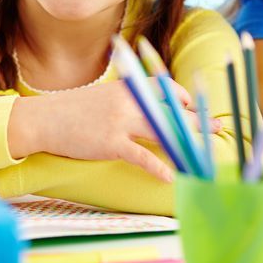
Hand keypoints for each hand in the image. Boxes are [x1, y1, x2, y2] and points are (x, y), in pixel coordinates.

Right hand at [8, 79, 220, 182]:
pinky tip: (172, 176)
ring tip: (204, 155)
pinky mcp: (111, 143)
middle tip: (219, 129)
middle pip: (172, 110)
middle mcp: (128, 100)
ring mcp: (120, 122)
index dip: (186, 98)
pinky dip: (159, 167)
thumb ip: (128, 97)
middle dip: (198, 120)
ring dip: (187, 143)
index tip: (198, 109)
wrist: (44, 119)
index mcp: (127, 86)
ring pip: (163, 131)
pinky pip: (142, 156)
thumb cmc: (73, 109)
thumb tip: (152, 107)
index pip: (166, 88)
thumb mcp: (104, 95)